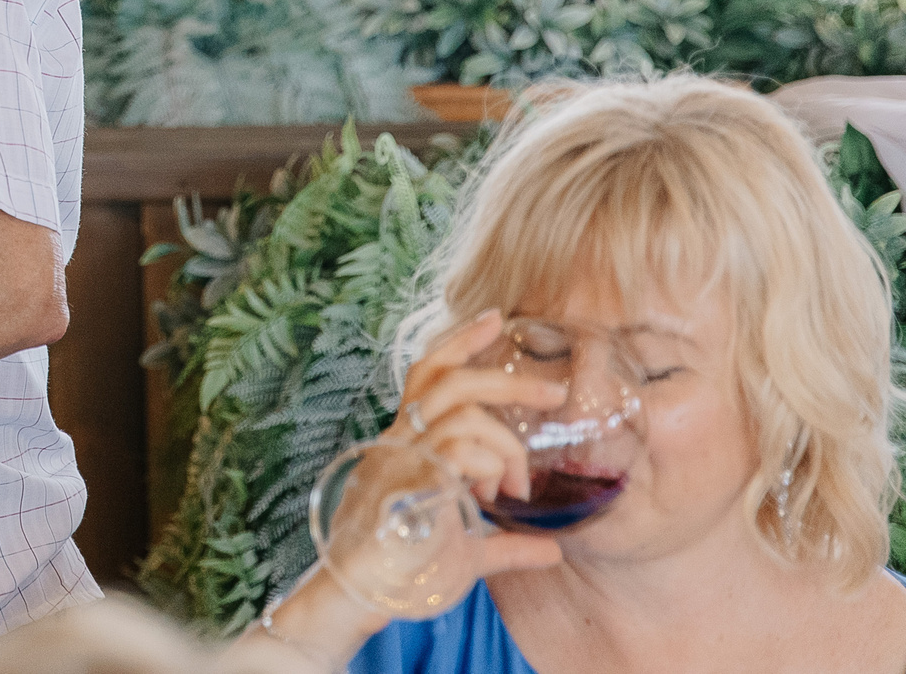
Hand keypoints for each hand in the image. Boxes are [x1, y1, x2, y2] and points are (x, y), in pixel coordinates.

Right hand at [242, 313, 566, 665]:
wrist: (361, 595)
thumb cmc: (405, 574)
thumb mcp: (467, 554)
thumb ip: (507, 545)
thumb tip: (553, 549)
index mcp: (407, 442)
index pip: (428, 373)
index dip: (459, 341)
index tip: (496, 318)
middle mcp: (398, 439)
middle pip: (446, 378)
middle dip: (504, 378)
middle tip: (553, 391)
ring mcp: (401, 457)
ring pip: (459, 411)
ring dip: (504, 440)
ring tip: (520, 482)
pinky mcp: (408, 479)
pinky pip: (458, 451)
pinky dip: (488, 466)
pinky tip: (493, 496)